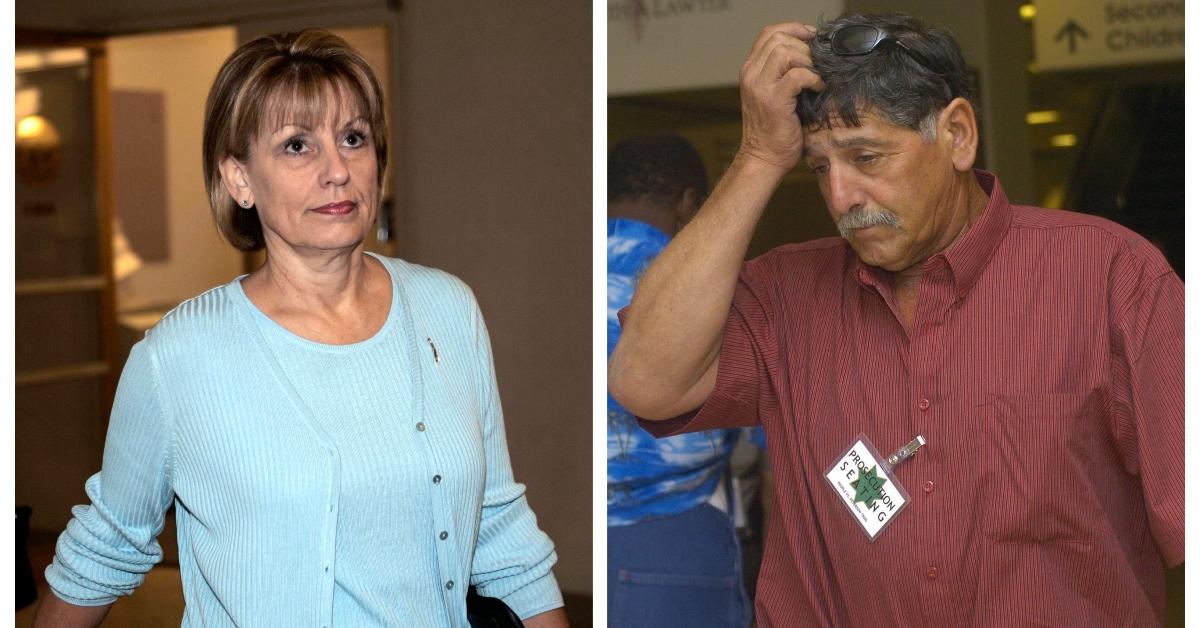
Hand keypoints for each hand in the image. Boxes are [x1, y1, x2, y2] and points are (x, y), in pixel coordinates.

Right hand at [737, 22, 823, 171]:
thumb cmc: (773, 129)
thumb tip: (811, 52)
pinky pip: (798, 75)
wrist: (764, 157)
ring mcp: (760, 86)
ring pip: (786, 52)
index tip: (811, 38)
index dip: (793, 29)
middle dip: (803, 47)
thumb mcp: (772, 93)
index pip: (769, 33)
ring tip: (815, 77)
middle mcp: (751, 75)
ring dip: (808, 61)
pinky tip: (818, 88)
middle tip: (816, 64)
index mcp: (750, 70)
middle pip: (779, 39)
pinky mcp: (774, 100)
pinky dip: (813, 78)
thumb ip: (781, 71)